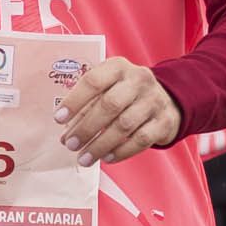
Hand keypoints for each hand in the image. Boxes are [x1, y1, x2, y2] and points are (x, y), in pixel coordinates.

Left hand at [56, 56, 180, 161]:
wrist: (167, 99)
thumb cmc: (126, 94)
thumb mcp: (109, 86)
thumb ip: (88, 103)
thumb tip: (66, 132)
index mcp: (119, 67)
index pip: (93, 81)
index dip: (74, 101)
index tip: (58, 119)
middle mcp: (139, 80)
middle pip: (109, 105)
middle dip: (86, 128)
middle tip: (70, 144)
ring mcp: (154, 101)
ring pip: (124, 126)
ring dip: (100, 144)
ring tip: (84, 158)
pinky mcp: (164, 121)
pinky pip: (141, 140)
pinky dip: (121, 151)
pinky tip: (107, 158)